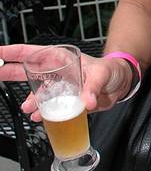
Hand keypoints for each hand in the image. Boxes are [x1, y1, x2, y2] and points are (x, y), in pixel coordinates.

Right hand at [0, 44, 131, 120]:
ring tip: (27, 108)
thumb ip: (93, 87)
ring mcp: (60, 87)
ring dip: (30, 100)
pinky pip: (49, 107)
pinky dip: (42, 113)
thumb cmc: (111, 71)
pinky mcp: (66, 101)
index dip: (14, 52)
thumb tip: (86, 102)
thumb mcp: (103, 74)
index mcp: (62, 59)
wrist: (120, 85)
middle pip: (28, 71)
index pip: (34, 53)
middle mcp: (58, 72)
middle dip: (10, 72)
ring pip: (37, 92)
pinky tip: (39, 117)